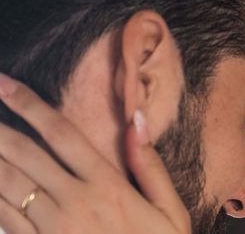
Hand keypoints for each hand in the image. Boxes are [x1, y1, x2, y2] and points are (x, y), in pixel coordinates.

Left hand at [0, 74, 190, 233]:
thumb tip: (136, 119)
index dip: (30, 105)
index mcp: (106, 184)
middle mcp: (73, 201)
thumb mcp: (169, 209)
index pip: (62, 133)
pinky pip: (3, 220)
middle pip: (24, 154)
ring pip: (6, 185)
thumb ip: (149, 163)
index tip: (5, 83)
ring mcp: (51, 230)